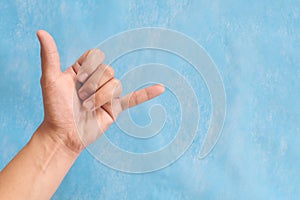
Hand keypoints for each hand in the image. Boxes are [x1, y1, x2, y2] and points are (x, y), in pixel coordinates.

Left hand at [37, 30, 164, 153]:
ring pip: (115, 84)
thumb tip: (40, 32)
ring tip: (89, 108)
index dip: (88, 67)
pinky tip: (160, 89)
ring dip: (101, 97)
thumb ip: (50, 56)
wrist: (64, 134)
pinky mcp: (116, 107)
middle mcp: (97, 81)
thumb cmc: (54, 108)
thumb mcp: (50, 79)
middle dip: (93, 85)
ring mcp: (107, 94)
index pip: (95, 57)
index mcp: (83, 71)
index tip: (76, 79)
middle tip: (81, 99)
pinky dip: (147, 94)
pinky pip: (134, 98)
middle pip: (107, 70)